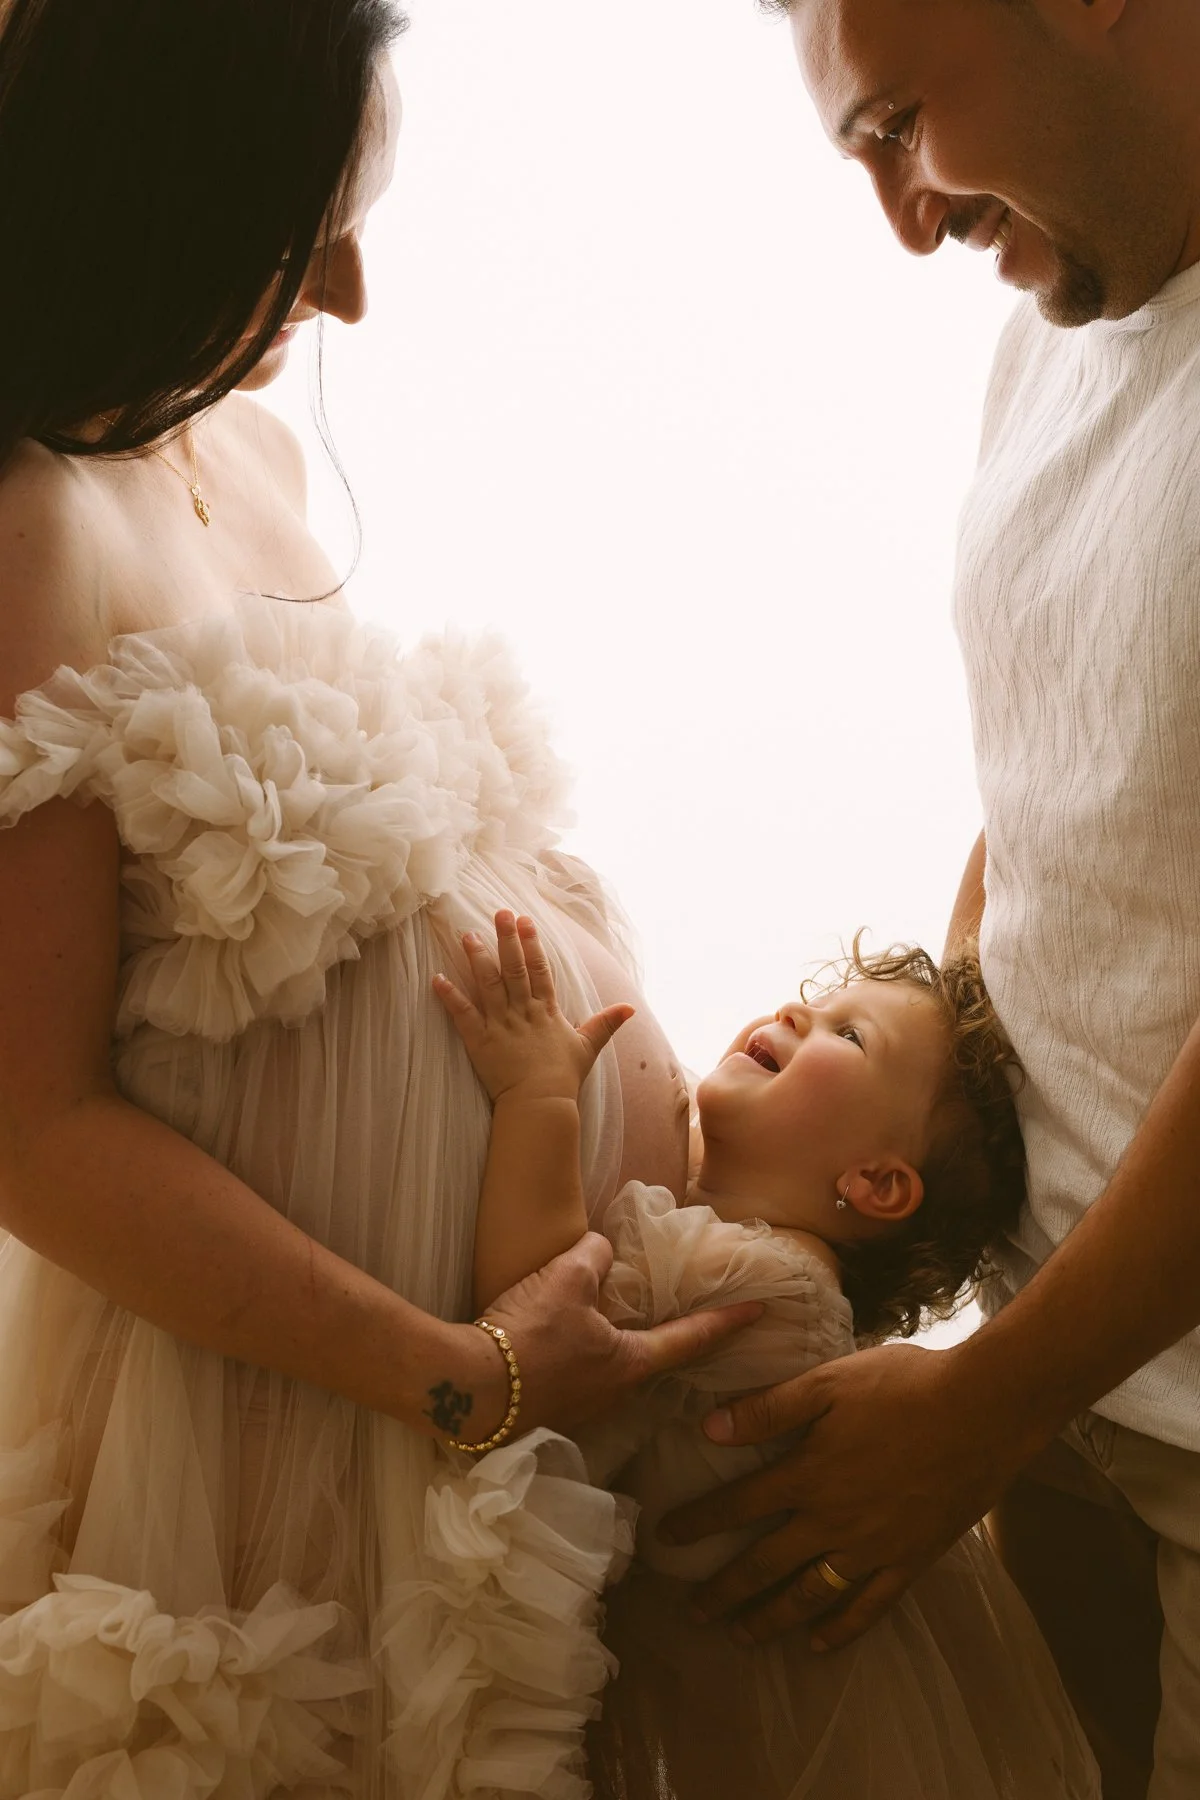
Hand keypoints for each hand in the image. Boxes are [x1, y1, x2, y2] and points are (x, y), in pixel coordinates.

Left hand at [434, 910, 633, 1103]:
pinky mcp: (480, 1041)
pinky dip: (450, 996)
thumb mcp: (588, 1047)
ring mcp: (501, 1024)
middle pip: (514, 968)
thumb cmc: (564, 1078)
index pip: (540, 969)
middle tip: (499, 912)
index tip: (525, 920)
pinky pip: (463, 1014)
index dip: (532, 943)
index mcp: (546, 1011)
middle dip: (506, 938)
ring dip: (477, 958)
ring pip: (488, 984)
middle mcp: (523, 1012)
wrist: (542, 1103)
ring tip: (467, 935)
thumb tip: (630, 1008)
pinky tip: (437, 978)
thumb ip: (606, 1023)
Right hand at [456, 1232, 764, 1439]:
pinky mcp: (546, 1416)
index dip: (727, 1323)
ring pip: (609, 1372)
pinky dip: (578, 1361)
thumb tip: (600, 1252)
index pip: (692, 1339)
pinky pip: (574, 1382)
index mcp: (631, 1364)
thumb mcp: (565, 1279)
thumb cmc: (527, 1336)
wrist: (466, 1389)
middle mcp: (615, 1396)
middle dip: (665, 1340)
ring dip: (614, 1350)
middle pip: (650, 1361)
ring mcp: (580, 1413)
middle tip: (677, 1317)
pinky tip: (558, 1348)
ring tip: (605, 1326)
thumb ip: (593, 1258)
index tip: (759, 1314)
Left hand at [657, 1341, 1037, 1650]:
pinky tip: (817, 1645)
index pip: (738, 1505)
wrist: (984, 1409)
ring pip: (810, 1595)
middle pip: (766, 1565)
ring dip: (771, 1618)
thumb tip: (708, 1427)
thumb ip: (769, 1408)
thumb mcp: (829, 1382)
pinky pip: (868, 1607)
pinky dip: (840, 1629)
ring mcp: (872, 1547)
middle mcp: (832, 1520)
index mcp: (808, 1474)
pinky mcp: (910, 1560)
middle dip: (724, 1590)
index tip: (666, 1540)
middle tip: (692, 1613)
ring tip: (742, 1636)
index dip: (699, 1523)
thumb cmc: (904, 1385)